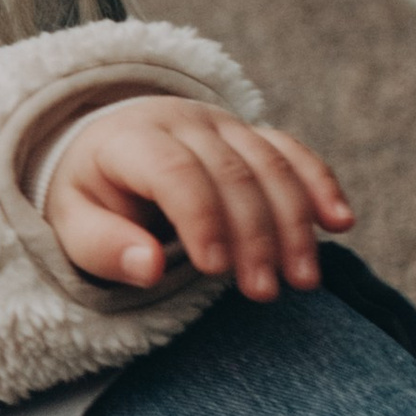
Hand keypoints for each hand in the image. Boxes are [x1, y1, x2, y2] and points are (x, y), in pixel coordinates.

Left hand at [45, 101, 354, 298]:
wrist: (105, 150)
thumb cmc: (90, 198)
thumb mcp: (74, 224)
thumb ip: (104, 247)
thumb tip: (148, 267)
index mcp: (130, 140)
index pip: (174, 171)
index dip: (200, 218)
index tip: (213, 269)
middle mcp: (182, 122)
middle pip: (232, 172)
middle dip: (254, 235)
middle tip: (263, 292)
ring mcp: (223, 124)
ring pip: (271, 164)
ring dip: (294, 223)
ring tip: (302, 279)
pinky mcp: (251, 136)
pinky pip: (293, 153)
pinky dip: (320, 185)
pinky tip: (340, 224)